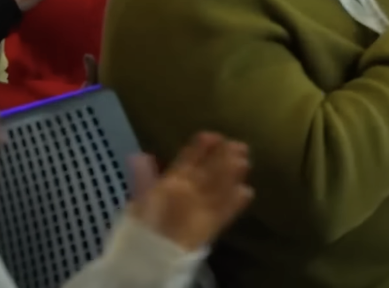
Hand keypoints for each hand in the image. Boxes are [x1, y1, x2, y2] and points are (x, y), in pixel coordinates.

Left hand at [126, 133, 254, 252]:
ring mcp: (200, 208)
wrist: (150, 254)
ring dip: (232, 175)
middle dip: (224, 158)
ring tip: (246, 162)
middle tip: (239, 145)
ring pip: (220, 188)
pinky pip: (225, 213)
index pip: (188, 159)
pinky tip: (247, 192)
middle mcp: (188, 192)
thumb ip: (145, 177)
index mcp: (171, 181)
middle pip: (209, 171)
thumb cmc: (144, 223)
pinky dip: (236, 203)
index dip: (201, 148)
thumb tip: (142, 157)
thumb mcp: (141, 197)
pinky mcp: (210, 226)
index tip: (214, 135)